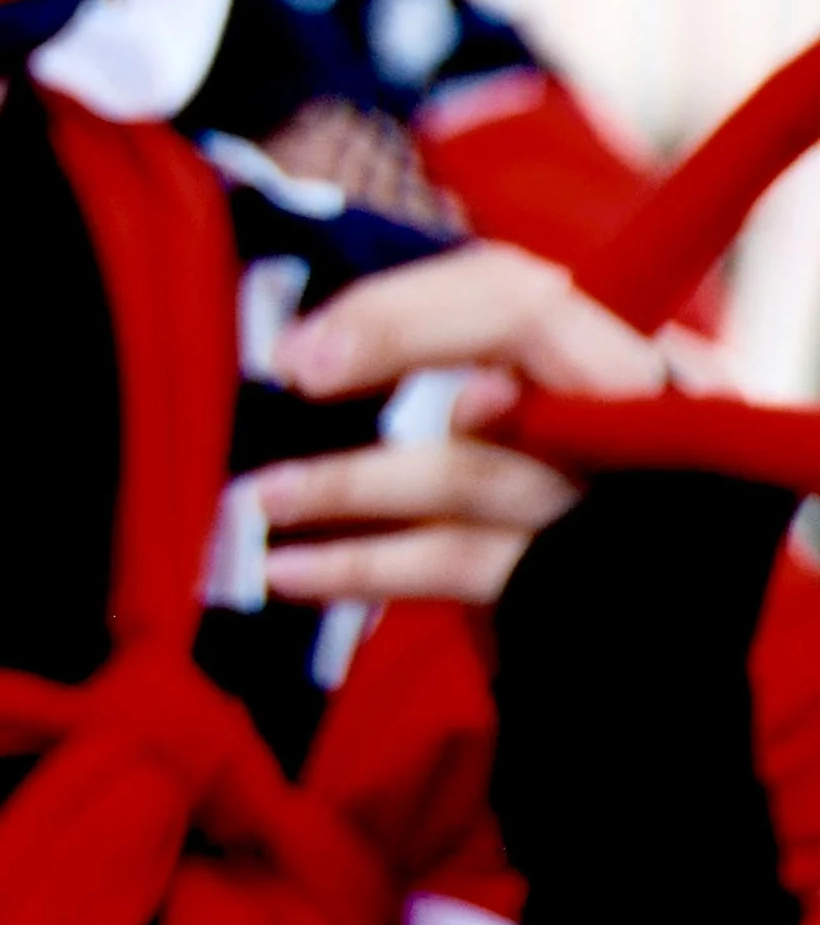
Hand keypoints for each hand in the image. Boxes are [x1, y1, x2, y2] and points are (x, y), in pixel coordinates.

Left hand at [254, 243, 666, 604]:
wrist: (665, 635)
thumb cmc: (586, 517)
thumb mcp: (551, 430)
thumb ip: (475, 377)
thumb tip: (326, 351)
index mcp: (631, 364)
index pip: (515, 289)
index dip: (404, 304)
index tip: (306, 348)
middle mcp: (641, 410)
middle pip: (523, 323)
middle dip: (395, 332)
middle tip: (294, 371)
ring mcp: (619, 499)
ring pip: (470, 462)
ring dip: (345, 480)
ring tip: (260, 495)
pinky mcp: (584, 583)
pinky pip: (455, 561)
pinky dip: (360, 564)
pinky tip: (286, 570)